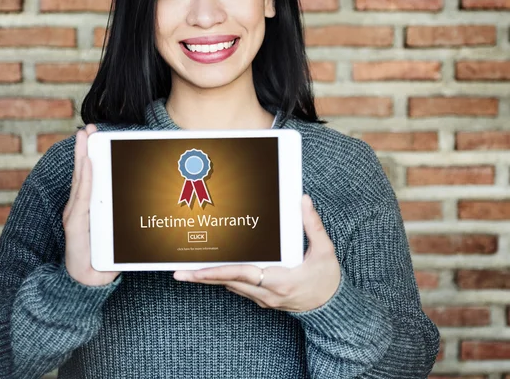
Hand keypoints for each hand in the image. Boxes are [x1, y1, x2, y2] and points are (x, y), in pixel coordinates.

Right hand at [63, 124, 120, 285]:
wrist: (88, 284)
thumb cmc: (105, 260)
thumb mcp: (120, 236)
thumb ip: (126, 222)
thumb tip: (148, 206)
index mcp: (90, 208)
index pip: (91, 178)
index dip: (90, 156)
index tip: (94, 135)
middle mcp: (79, 208)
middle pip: (83, 174)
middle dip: (84, 149)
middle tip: (89, 128)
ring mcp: (75, 215)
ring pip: (81, 181)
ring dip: (82, 157)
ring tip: (84, 137)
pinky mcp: (74, 225)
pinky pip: (82, 199)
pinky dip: (85, 180)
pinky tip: (88, 164)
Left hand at [173, 194, 340, 312]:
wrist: (332, 309)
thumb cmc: (327, 280)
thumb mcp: (325, 252)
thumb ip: (312, 226)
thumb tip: (302, 201)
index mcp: (280, 281)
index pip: (241, 274)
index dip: (216, 271)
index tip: (196, 270)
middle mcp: (267, 293)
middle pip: (228, 282)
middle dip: (202, 277)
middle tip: (178, 272)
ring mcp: (264, 299)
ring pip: (231, 286)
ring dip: (211, 278)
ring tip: (189, 270)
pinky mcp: (263, 300)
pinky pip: (239, 288)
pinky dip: (225, 279)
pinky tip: (214, 271)